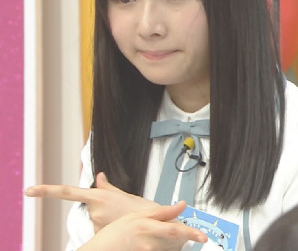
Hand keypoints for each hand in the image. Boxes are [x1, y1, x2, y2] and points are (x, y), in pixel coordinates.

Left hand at [25, 172, 157, 230]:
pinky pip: (99, 231)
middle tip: (119, 211)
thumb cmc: (140, 208)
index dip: (47, 191)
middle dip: (102, 210)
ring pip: (95, 221)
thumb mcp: (125, 195)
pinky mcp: (100, 233)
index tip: (30, 191)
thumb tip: (99, 176)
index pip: (67, 192)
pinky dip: (108, 229)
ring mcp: (96, 222)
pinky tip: (120, 225)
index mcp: (99, 195)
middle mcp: (94, 209)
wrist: (155, 222)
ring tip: (122, 218)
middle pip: (91, 209)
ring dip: (106, 221)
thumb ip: (107, 187)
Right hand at [78, 201, 206, 250]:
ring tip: (154, 237)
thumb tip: (182, 205)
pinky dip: (163, 248)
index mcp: (148, 227)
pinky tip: (154, 244)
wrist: (99, 250)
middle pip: (175, 241)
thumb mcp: (138, 216)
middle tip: (183, 234)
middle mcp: (150, 243)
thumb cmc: (116, 233)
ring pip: (170, 248)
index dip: (191, 234)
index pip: (175, 230)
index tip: (203, 237)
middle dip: (183, 238)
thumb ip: (163, 211)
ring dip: (172, 243)